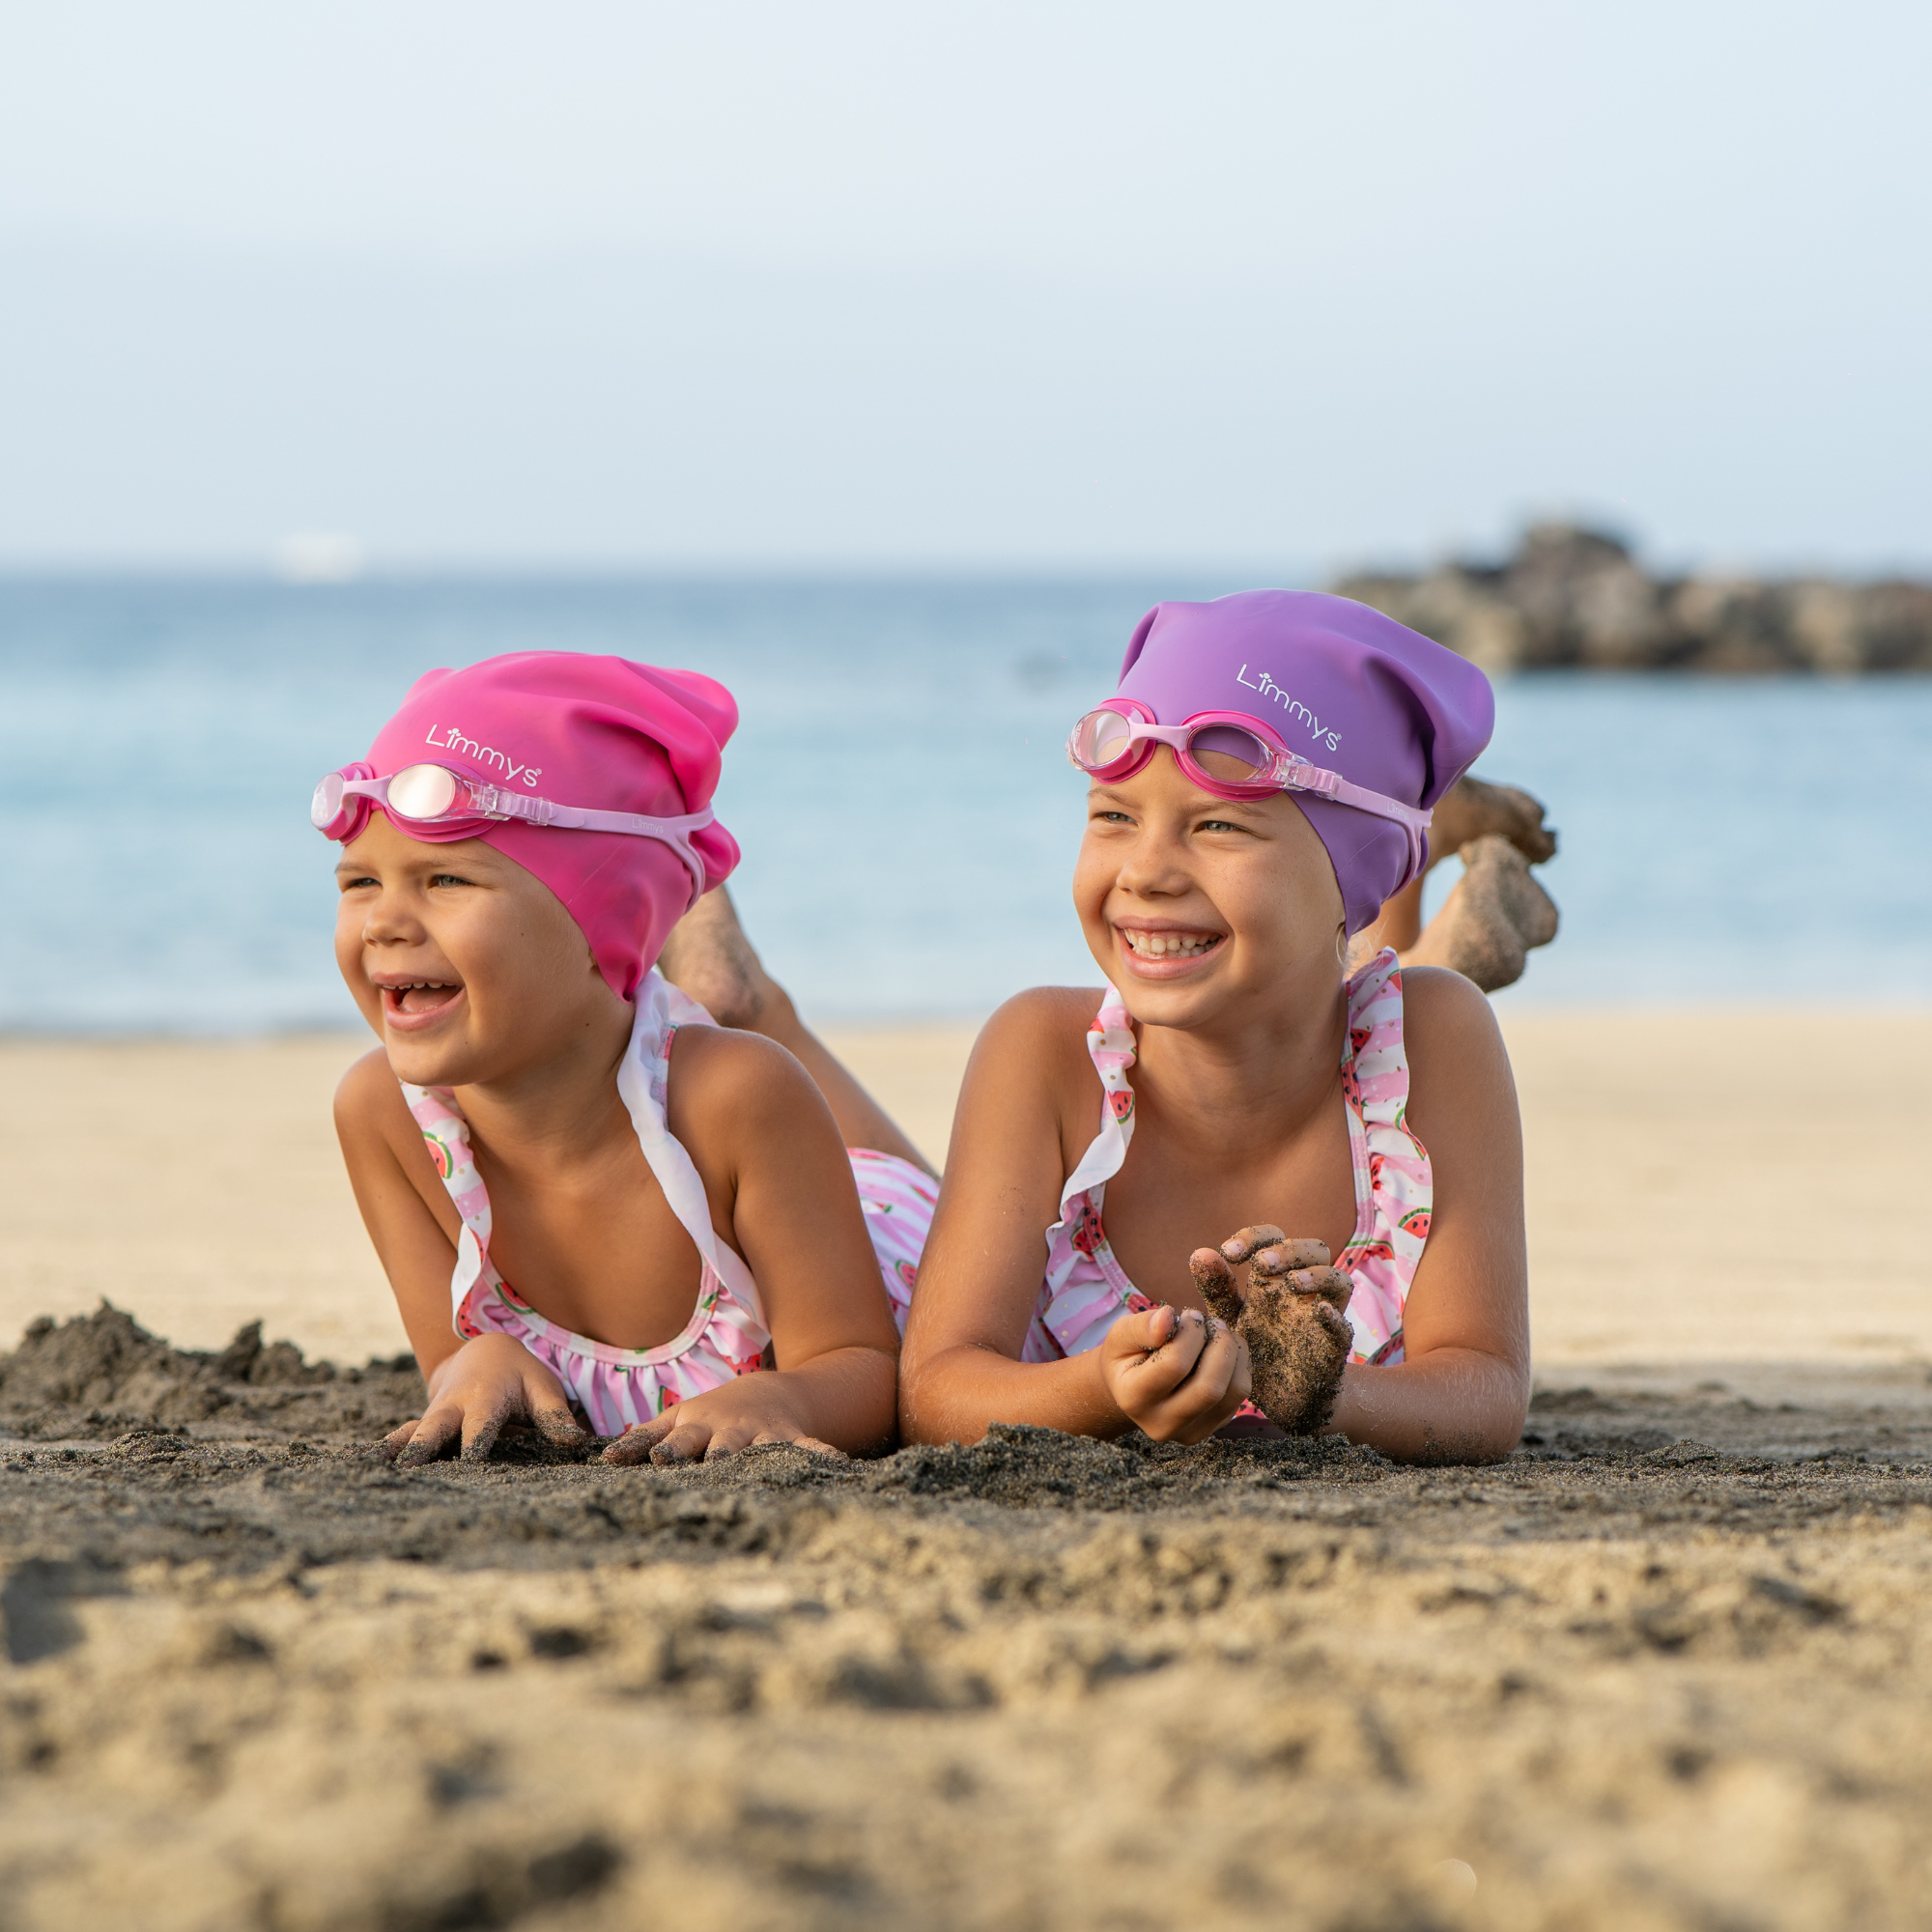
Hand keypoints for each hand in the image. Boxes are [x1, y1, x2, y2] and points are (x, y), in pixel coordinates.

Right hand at [377, 1333, 587, 1465]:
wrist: (485, 1352)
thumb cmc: (521, 1376)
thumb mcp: (543, 1388)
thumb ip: (555, 1415)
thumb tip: (575, 1443)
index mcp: (485, 1399)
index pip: (480, 1424)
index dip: (475, 1442)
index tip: (469, 1462)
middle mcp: (453, 1408)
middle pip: (435, 1428)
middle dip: (423, 1448)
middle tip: (408, 1471)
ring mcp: (435, 1416)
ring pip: (412, 1433)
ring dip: (397, 1451)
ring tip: (374, 1473)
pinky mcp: (423, 1424)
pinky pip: (402, 1435)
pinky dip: (387, 1449)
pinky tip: (364, 1470)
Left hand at [601, 1376, 847, 1466]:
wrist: (768, 1393)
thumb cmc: (712, 1415)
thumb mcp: (678, 1419)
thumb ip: (644, 1438)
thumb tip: (605, 1460)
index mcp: (698, 1427)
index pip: (678, 1441)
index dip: (667, 1449)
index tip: (657, 1459)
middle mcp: (730, 1431)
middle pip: (721, 1444)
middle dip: (717, 1453)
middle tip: (713, 1463)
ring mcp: (762, 1434)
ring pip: (761, 1446)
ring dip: (762, 1454)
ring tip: (765, 1462)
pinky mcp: (792, 1438)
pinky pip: (808, 1446)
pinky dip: (821, 1453)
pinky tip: (837, 1464)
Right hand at [1095, 1303, 1251, 1444]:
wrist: (1134, 1389)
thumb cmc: (1128, 1355)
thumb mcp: (1122, 1335)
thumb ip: (1141, 1326)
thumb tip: (1169, 1317)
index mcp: (1134, 1399)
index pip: (1175, 1365)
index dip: (1190, 1332)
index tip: (1189, 1315)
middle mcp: (1163, 1423)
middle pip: (1210, 1388)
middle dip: (1220, 1344)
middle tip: (1212, 1323)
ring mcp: (1191, 1431)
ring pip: (1234, 1390)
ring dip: (1234, 1352)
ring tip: (1218, 1334)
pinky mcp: (1215, 1426)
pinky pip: (1241, 1392)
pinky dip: (1239, 1363)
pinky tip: (1220, 1352)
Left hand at [1189, 1224, 1354, 1435]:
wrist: (1277, 1399)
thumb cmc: (1255, 1349)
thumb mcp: (1231, 1317)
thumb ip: (1217, 1289)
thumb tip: (1199, 1252)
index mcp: (1275, 1277)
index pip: (1273, 1238)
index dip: (1254, 1237)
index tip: (1228, 1252)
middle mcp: (1303, 1290)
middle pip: (1314, 1250)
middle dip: (1289, 1251)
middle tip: (1260, 1265)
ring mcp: (1321, 1317)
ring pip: (1338, 1280)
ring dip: (1318, 1275)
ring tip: (1293, 1283)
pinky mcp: (1332, 1348)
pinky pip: (1344, 1328)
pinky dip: (1336, 1317)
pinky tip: (1320, 1311)